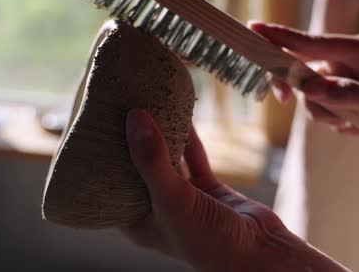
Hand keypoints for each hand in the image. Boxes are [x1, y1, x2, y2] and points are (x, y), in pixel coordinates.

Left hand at [123, 109, 347, 271]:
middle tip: (122, 109)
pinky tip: (185, 115)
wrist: (261, 252)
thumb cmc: (209, 240)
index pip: (111, 187)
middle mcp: (158, 209)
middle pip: (139, 169)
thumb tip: (135, 117)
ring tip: (151, 106)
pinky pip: (194, 158)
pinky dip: (190, 139)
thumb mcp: (172, 200)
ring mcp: (185, 198)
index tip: (97, 129)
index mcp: (139, 222)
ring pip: (168, 160)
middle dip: (133, 141)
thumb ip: (152, 159)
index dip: (103, 159)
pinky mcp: (208, 189)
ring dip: (163, 136)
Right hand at [250, 22, 358, 141]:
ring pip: (311, 91)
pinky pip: (324, 102)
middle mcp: (350, 57)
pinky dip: (331, 118)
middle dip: (297, 88)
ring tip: (348, 127)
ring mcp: (348, 72)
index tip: (252, 28)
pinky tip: (354, 128)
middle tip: (285, 102)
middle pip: (303, 66)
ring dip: (322, 112)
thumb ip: (345, 95)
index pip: (312, 43)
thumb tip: (306, 86)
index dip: (280, 37)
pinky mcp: (348, 88)